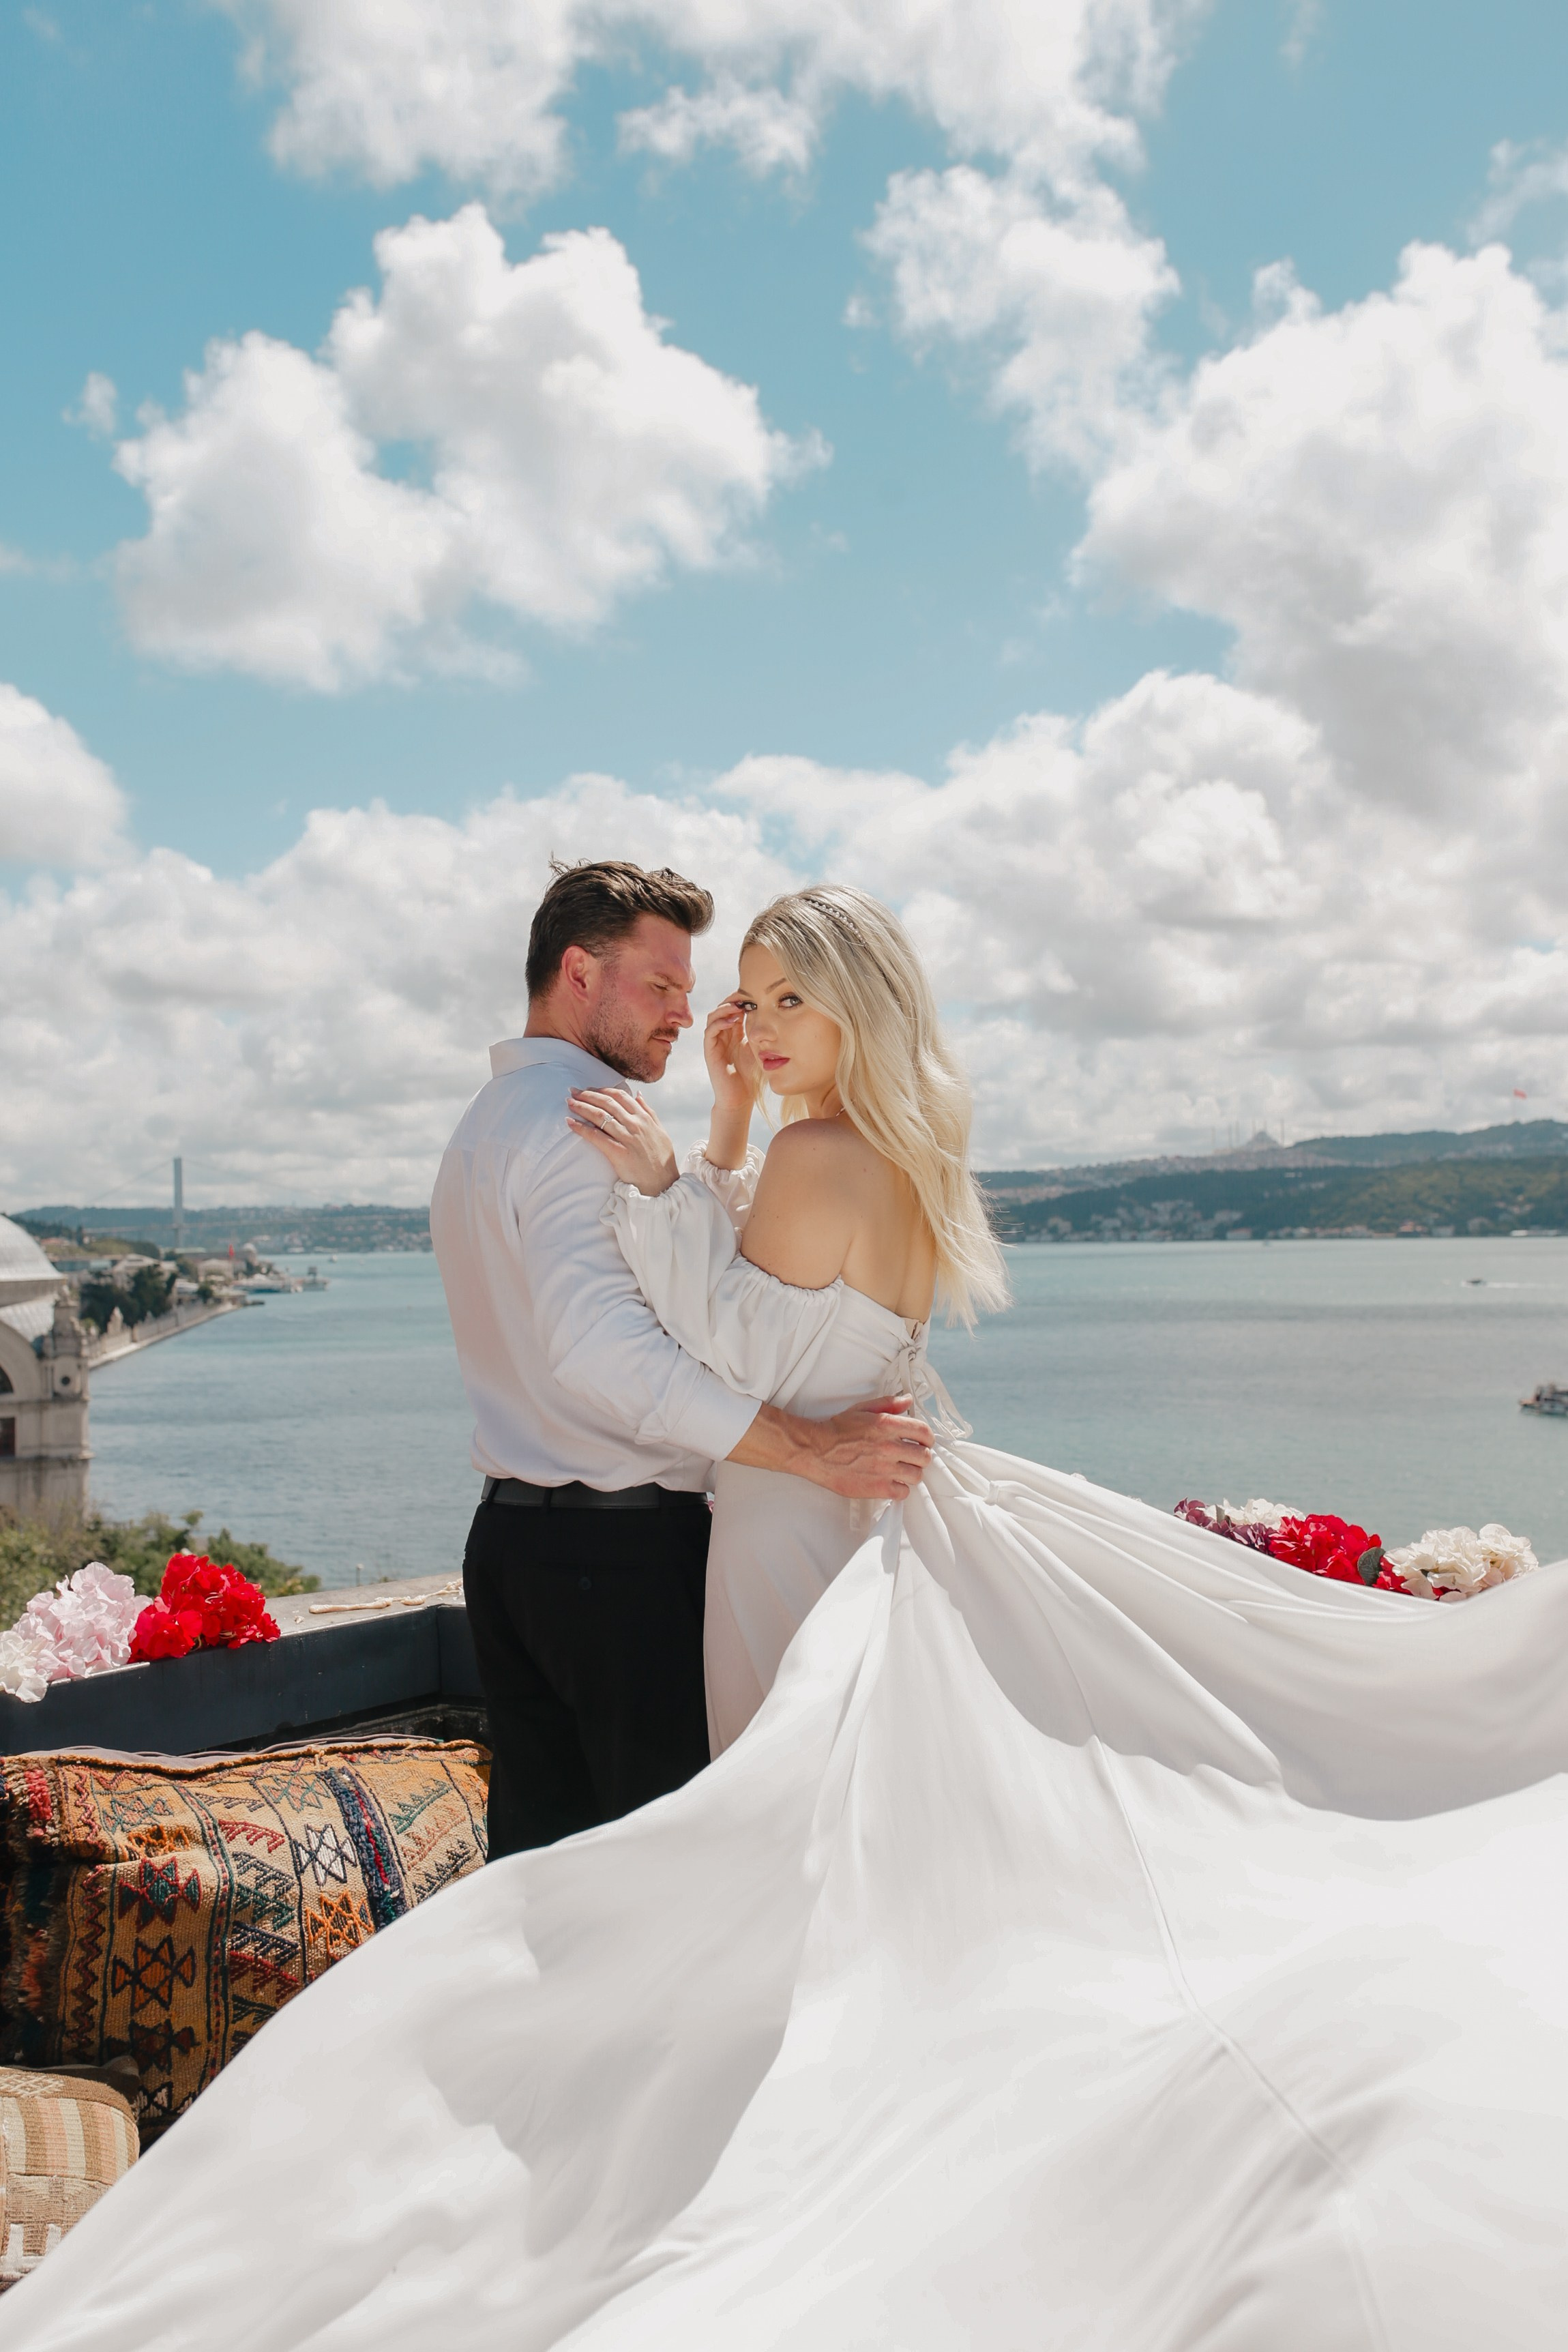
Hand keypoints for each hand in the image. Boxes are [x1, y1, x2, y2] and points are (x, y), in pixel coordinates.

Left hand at [567, 1088, 678, 1195]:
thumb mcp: (660, 1131)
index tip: (589, 1089)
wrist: (663, 1184)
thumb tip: (638, 1094)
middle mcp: (636, 1124)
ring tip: (569, 1102)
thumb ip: (649, 1111)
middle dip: (588, 1095)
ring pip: (600, 1116)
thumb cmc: (662, 1159)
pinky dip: (581, 1128)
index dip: (602, 1090)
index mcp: (645, 1118)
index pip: (620, 1096)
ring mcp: (627, 1138)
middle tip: (573, 1091)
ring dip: (582, 1107)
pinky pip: (596, 1137)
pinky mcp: (619, 1153)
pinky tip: (570, 1123)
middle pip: (607, 1103)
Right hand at [703, 995, 758, 1115]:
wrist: (740, 1098)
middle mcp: (722, 1035)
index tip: (753, 994)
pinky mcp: (710, 1052)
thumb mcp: (758, 1048)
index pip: (733, 1009)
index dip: (740, 1000)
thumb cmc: (751, 1076)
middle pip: (722, 1009)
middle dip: (732, 1000)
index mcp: (734, 1033)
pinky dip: (719, 1023)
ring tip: (738, 1005)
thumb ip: (760, 1033)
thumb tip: (771, 1015)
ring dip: (725, 1008)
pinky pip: (710, 1031)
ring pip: (713, 1017)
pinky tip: (732, 1021)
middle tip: (745, 995)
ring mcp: (714, 1043)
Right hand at [730, 1395, 934, 1498]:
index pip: (924, 1433)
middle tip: (911, 1456)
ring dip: (911, 1473)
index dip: (927, 1438)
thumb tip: (907, 1401)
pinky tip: (890, 1482)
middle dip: (920, 1456)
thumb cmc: (837, 1429)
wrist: (815, 1451)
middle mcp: (889, 1448)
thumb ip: (888, 1404)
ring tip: (900, 1470)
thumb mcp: (862, 1409)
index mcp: (887, 1425)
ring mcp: (884, 1470)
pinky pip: (903, 1493)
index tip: (922, 1441)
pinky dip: (899, 1489)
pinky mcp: (876, 1488)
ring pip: (916, 1476)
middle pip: (924, 1457)